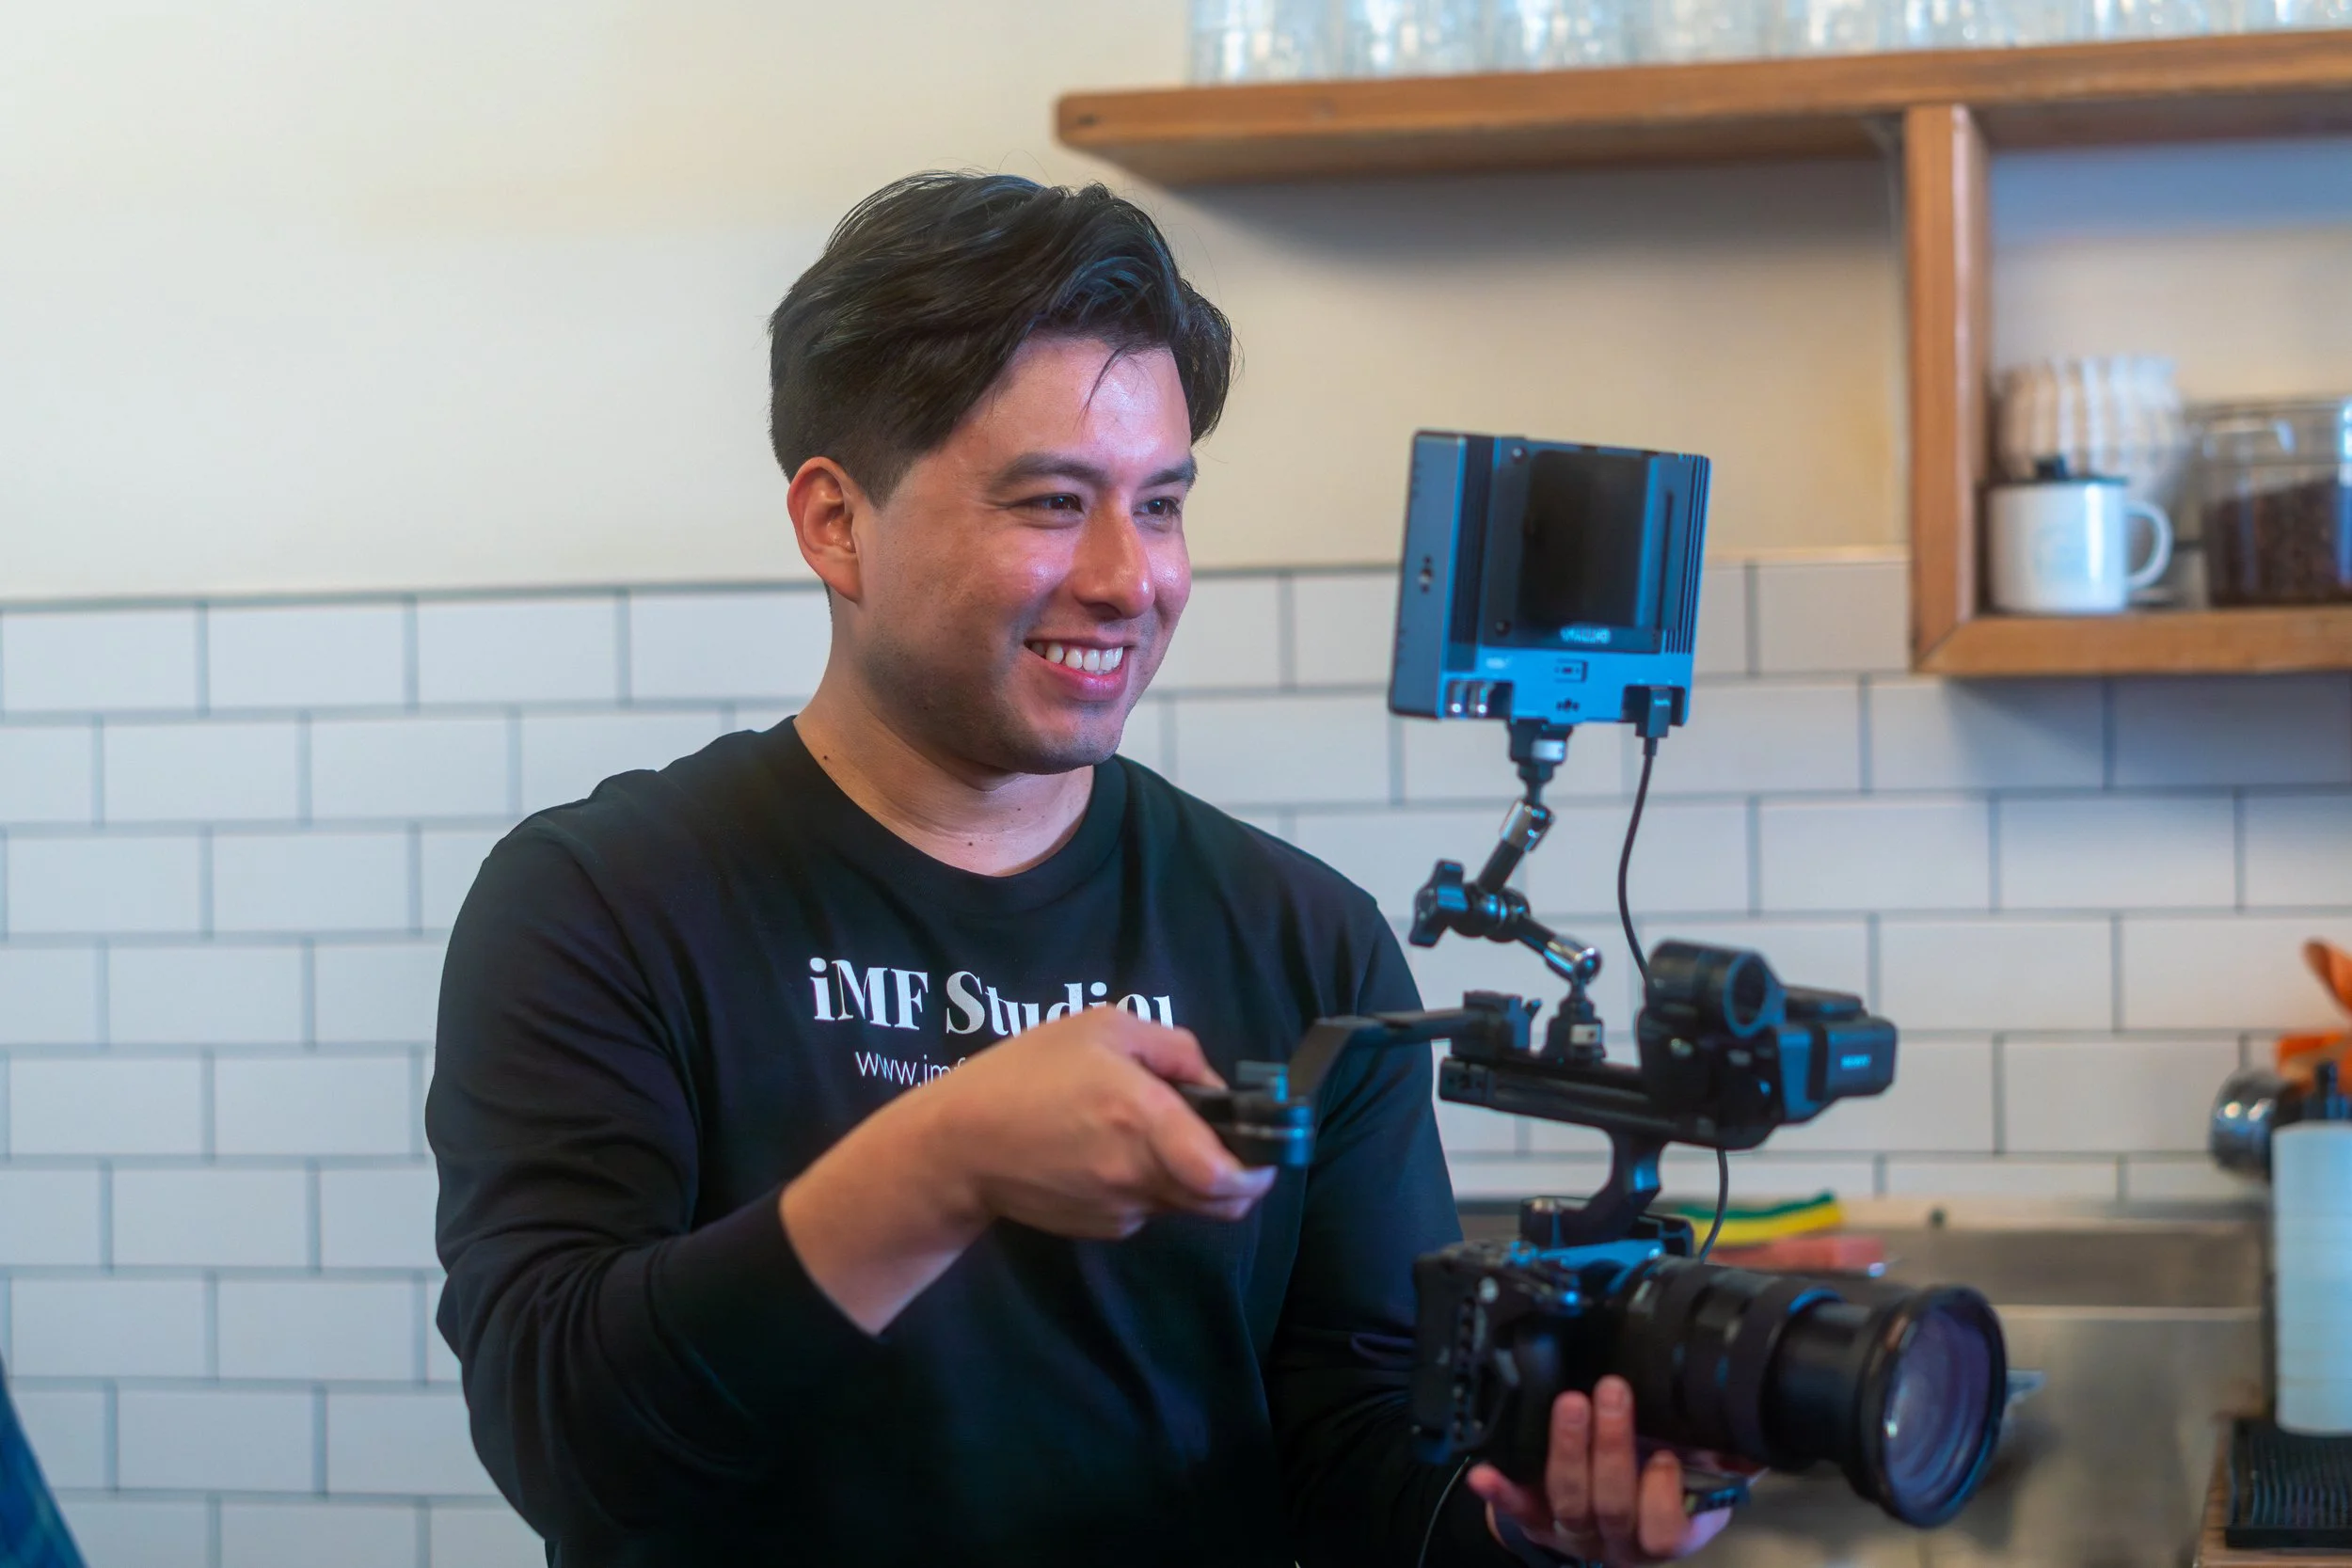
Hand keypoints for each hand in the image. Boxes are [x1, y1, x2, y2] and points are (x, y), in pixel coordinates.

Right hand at [932, 1006, 1277, 1236]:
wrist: (957, 1145)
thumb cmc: (1025, 1074)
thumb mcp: (1100, 1027)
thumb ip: (1171, 1047)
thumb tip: (1212, 1083)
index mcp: (1144, 1120)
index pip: (1226, 1177)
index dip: (1258, 1170)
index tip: (1264, 1150)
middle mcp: (1140, 1176)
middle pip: (1221, 1201)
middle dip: (1237, 1176)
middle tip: (1225, 1141)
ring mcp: (1120, 1209)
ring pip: (1186, 1204)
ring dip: (1190, 1177)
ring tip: (1149, 1134)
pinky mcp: (1101, 1230)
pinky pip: (1147, 1209)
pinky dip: (1149, 1186)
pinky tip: (1108, 1154)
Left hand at [1469, 1377, 1737, 1567]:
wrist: (1602, 1508)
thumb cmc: (1657, 1481)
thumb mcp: (1695, 1473)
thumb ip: (1720, 1458)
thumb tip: (1756, 1445)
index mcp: (1661, 1533)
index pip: (1665, 1533)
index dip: (1662, 1496)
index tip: (1664, 1454)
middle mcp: (1615, 1540)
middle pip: (1610, 1504)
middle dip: (1611, 1446)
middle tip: (1611, 1391)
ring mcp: (1572, 1530)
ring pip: (1567, 1498)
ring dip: (1567, 1448)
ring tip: (1571, 1403)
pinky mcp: (1533, 1517)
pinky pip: (1515, 1507)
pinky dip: (1499, 1492)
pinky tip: (1484, 1473)